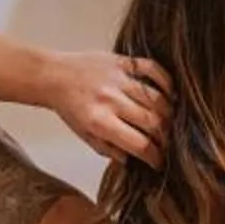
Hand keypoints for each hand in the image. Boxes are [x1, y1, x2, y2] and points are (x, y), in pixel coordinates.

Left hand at [43, 51, 169, 163]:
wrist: (53, 76)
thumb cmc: (69, 108)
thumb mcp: (84, 134)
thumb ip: (108, 149)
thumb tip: (133, 160)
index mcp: (100, 122)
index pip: (139, 144)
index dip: (155, 156)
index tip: (161, 162)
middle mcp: (111, 100)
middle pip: (153, 122)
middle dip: (166, 137)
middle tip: (169, 143)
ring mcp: (118, 79)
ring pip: (157, 98)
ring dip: (169, 113)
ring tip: (171, 121)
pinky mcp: (121, 61)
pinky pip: (152, 69)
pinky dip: (166, 80)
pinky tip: (170, 93)